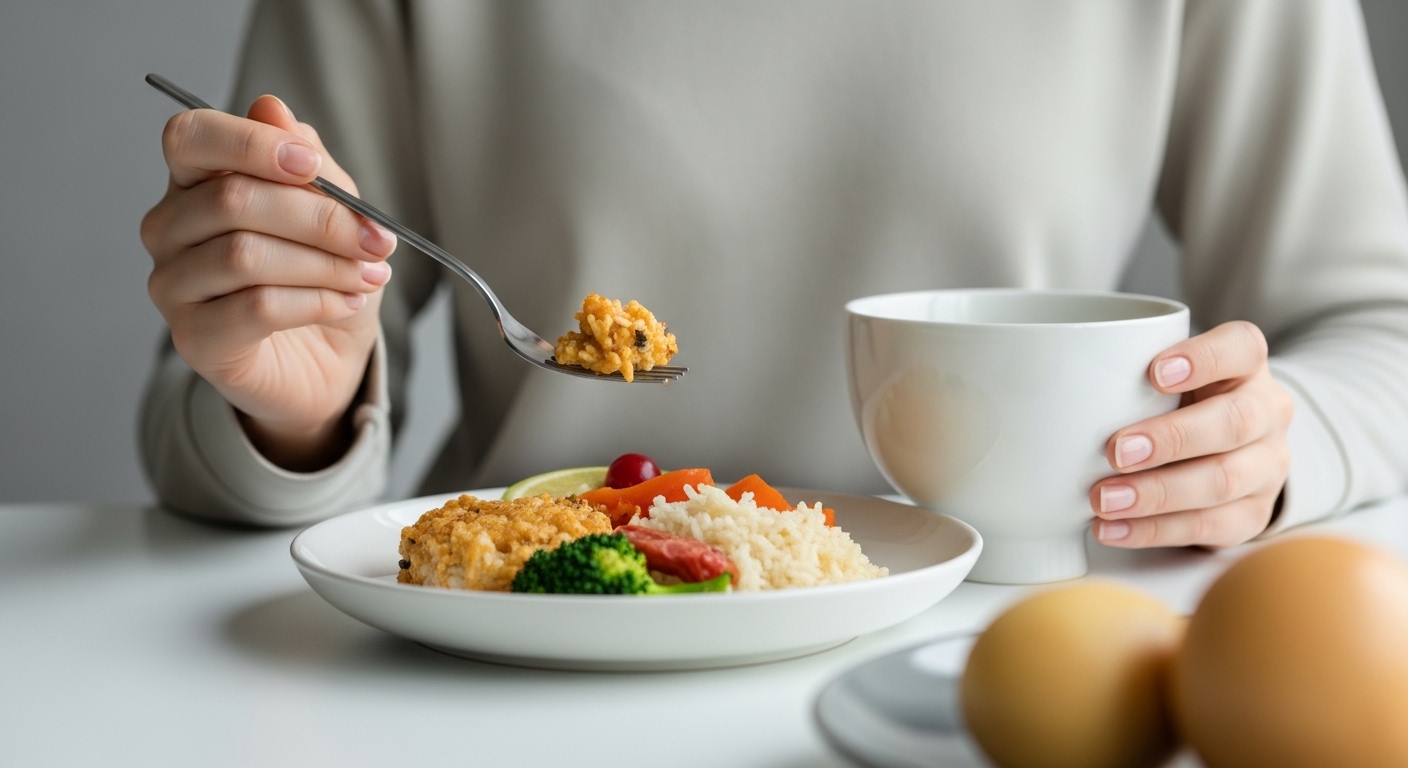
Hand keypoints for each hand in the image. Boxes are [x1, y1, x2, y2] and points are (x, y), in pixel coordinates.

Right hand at [141, 95, 395, 469]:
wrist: (326, 361)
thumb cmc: (321, 275)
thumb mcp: (334, 211)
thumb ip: (308, 163)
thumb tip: (273, 108)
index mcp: (194, 182)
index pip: (191, 137)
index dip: (250, 144)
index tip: (312, 166)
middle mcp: (169, 229)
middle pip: (232, 200)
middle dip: (320, 219)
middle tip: (376, 240)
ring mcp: (173, 285)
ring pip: (245, 255)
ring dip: (326, 265)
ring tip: (370, 275)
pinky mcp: (195, 340)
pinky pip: (257, 308)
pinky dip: (317, 302)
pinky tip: (347, 303)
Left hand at [1090, 321, 1292, 547]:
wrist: (1226, 453)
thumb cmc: (1178, 405)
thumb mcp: (1164, 381)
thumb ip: (1129, 377)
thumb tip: (1052, 389)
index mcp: (1245, 367)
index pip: (1241, 347)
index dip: (1203, 358)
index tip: (1154, 373)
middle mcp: (1267, 412)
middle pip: (1234, 422)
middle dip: (1170, 439)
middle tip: (1115, 451)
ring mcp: (1267, 466)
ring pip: (1223, 480)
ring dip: (1157, 494)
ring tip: (1104, 500)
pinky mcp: (1254, 514)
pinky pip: (1210, 526)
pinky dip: (1155, 530)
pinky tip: (1114, 529)